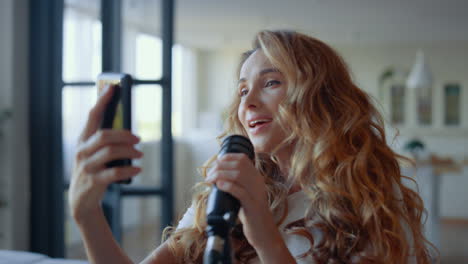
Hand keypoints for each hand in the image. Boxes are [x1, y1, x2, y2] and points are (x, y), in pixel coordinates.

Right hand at [69, 85, 142, 223]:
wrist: (81, 201)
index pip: (92, 116)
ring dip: (129, 151)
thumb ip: (106, 142)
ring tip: (140, 154)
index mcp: (83, 140)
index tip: (112, 88)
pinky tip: (138, 169)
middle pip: (104, 135)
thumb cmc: (94, 172)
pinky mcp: (94, 182)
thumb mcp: (96, 154)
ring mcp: (87, 167)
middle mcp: (82, 151)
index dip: (102, 101)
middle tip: (138, 138)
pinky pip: (114, 172)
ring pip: (110, 152)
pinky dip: (129, 169)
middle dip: (124, 134)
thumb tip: (129, 130)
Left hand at [205, 153, 279, 250]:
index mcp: (256, 177)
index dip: (227, 157)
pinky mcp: (253, 206)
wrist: (263, 231)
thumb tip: (215, 176)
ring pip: (238, 175)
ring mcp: (256, 193)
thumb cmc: (250, 212)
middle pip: (238, 165)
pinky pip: (241, 192)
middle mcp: (258, 182)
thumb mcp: (244, 193)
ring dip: (220, 175)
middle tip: (209, 175)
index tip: (215, 163)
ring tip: (210, 180)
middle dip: (220, 167)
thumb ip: (235, 183)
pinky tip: (219, 186)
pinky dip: (228, 186)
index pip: (242, 158)